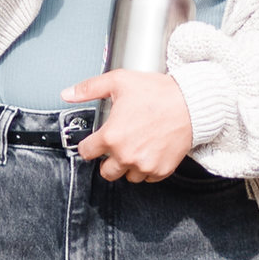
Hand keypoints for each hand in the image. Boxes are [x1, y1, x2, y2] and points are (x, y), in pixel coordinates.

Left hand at [63, 71, 193, 182]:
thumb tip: (67, 94)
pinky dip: (147, 168)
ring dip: (128, 165)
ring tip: (136, 147)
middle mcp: (126, 155)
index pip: (86, 153)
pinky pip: (147, 178)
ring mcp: (144, 165)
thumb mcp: (119, 81)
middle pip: (105, 172)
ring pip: (127, 176)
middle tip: (118, 145)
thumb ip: (89, 89)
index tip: (96, 142)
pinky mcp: (161, 170)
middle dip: (108, 160)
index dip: (90, 145)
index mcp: (111, 137)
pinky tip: (151, 151)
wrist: (191, 102)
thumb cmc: (157, 92)